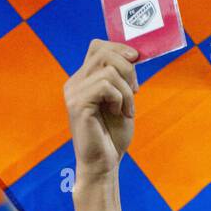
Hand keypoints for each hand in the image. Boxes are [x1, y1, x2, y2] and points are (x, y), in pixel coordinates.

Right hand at [63, 40, 138, 178]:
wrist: (104, 164)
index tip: (137, 60)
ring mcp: (74, 93)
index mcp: (83, 80)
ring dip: (127, 91)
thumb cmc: (112, 136)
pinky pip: (105, 86)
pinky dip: (120, 98)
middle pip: (104, 52)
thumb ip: (123, 78)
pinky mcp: (78, 104)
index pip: (98, 47)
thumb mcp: (122, 101)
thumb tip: (134, 55)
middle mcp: (75, 83)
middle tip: (135, 92)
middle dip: (129, 69)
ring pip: (109, 70)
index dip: (119, 48)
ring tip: (127, 110)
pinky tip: (119, 113)